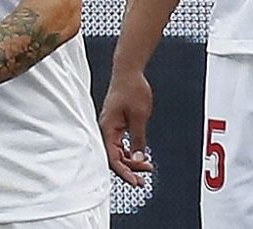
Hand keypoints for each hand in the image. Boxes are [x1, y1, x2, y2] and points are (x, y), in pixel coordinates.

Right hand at [99, 69, 155, 185]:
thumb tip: (138, 158)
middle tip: (143, 179)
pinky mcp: (116, 123)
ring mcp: (110, 126)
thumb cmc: (131, 89)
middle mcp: (106, 128)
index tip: (134, 181)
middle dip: (129, 169)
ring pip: (118, 151)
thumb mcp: (139, 117)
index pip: (112, 157)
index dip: (123, 172)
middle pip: (114, 157)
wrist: (129, 72)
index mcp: (107, 128)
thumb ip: (138, 140)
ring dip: (131, 160)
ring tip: (146, 167)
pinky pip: (120, 143)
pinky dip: (130, 151)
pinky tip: (139, 154)